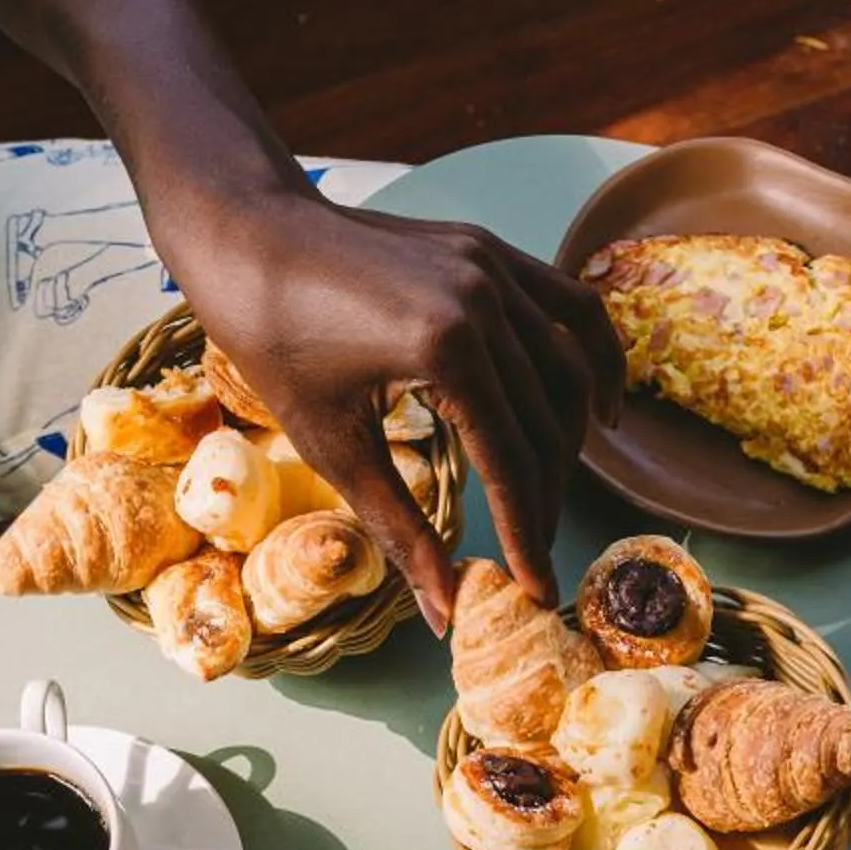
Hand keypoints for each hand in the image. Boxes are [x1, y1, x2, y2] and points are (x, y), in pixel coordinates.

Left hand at [172, 184, 623, 623]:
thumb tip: (444, 612)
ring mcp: (492, 269)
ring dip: (570, 442)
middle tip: (533, 553)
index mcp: (443, 349)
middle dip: (544, 500)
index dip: (526, 534)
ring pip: (568, 370)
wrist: (249, 237)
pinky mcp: (489, 251)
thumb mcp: (334, 447)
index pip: (511, 463)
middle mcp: (483, 303)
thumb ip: (401, 530)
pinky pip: (570, 306)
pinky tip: (601, 409)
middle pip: (546, 425)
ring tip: (552, 493)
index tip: (535, 589)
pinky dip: (594, 357)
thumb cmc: (274, 342)